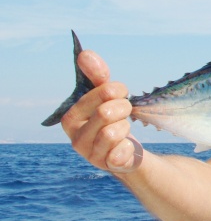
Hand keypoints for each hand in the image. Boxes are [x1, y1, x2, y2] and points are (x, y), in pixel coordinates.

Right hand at [60, 49, 140, 173]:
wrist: (127, 152)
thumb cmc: (113, 119)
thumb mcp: (106, 96)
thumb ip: (97, 76)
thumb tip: (85, 54)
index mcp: (70, 118)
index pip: (99, 93)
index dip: (116, 90)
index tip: (121, 93)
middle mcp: (75, 139)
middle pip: (106, 112)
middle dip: (123, 108)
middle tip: (124, 112)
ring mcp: (90, 155)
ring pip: (113, 132)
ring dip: (126, 126)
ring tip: (123, 130)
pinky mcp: (107, 167)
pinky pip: (122, 153)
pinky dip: (129, 147)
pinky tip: (125, 148)